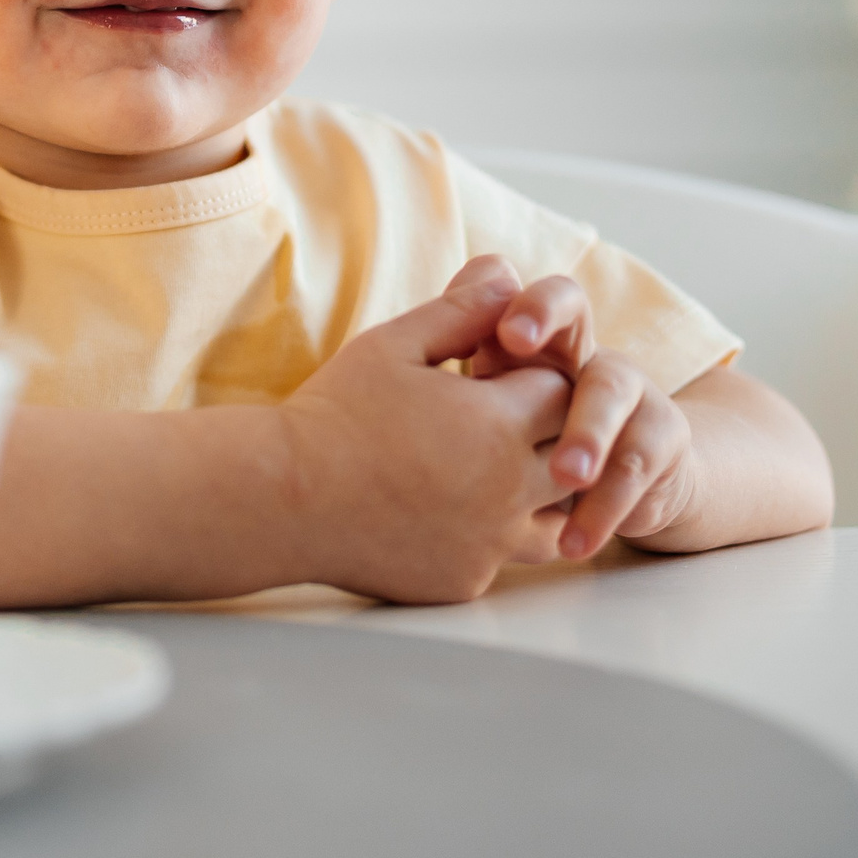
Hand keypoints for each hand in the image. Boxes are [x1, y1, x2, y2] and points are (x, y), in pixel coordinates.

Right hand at [279, 257, 583, 602]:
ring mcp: (491, 542)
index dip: (532, 381)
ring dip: (534, 493)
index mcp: (498, 423)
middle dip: (547, 435)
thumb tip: (508, 278)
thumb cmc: (334, 414)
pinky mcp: (467, 579)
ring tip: (485, 474)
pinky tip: (445, 515)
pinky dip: (489, 536)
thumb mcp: (394, 344)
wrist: (283, 499)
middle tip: (493, 425)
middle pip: (574, 455)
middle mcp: (509, 489)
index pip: (562, 392)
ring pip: (557, 518)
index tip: (494, 381)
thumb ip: (461, 311)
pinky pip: (504, 557)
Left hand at [462, 269, 697, 558]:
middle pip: (593, 345)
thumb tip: (454, 308)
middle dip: (556, 356)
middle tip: (529, 406)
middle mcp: (589, 359)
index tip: (508, 337)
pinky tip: (573, 541)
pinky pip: (639, 471)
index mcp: (547, 339)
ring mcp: (630, 399)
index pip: (550, 301)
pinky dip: (605, 508)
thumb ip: (467, 345)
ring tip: (564, 482)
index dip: (535, 310)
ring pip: (617, 405)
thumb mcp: (488, 392)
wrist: (606, 476)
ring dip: (590, 441)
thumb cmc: (518, 428)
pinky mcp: (657, 447)